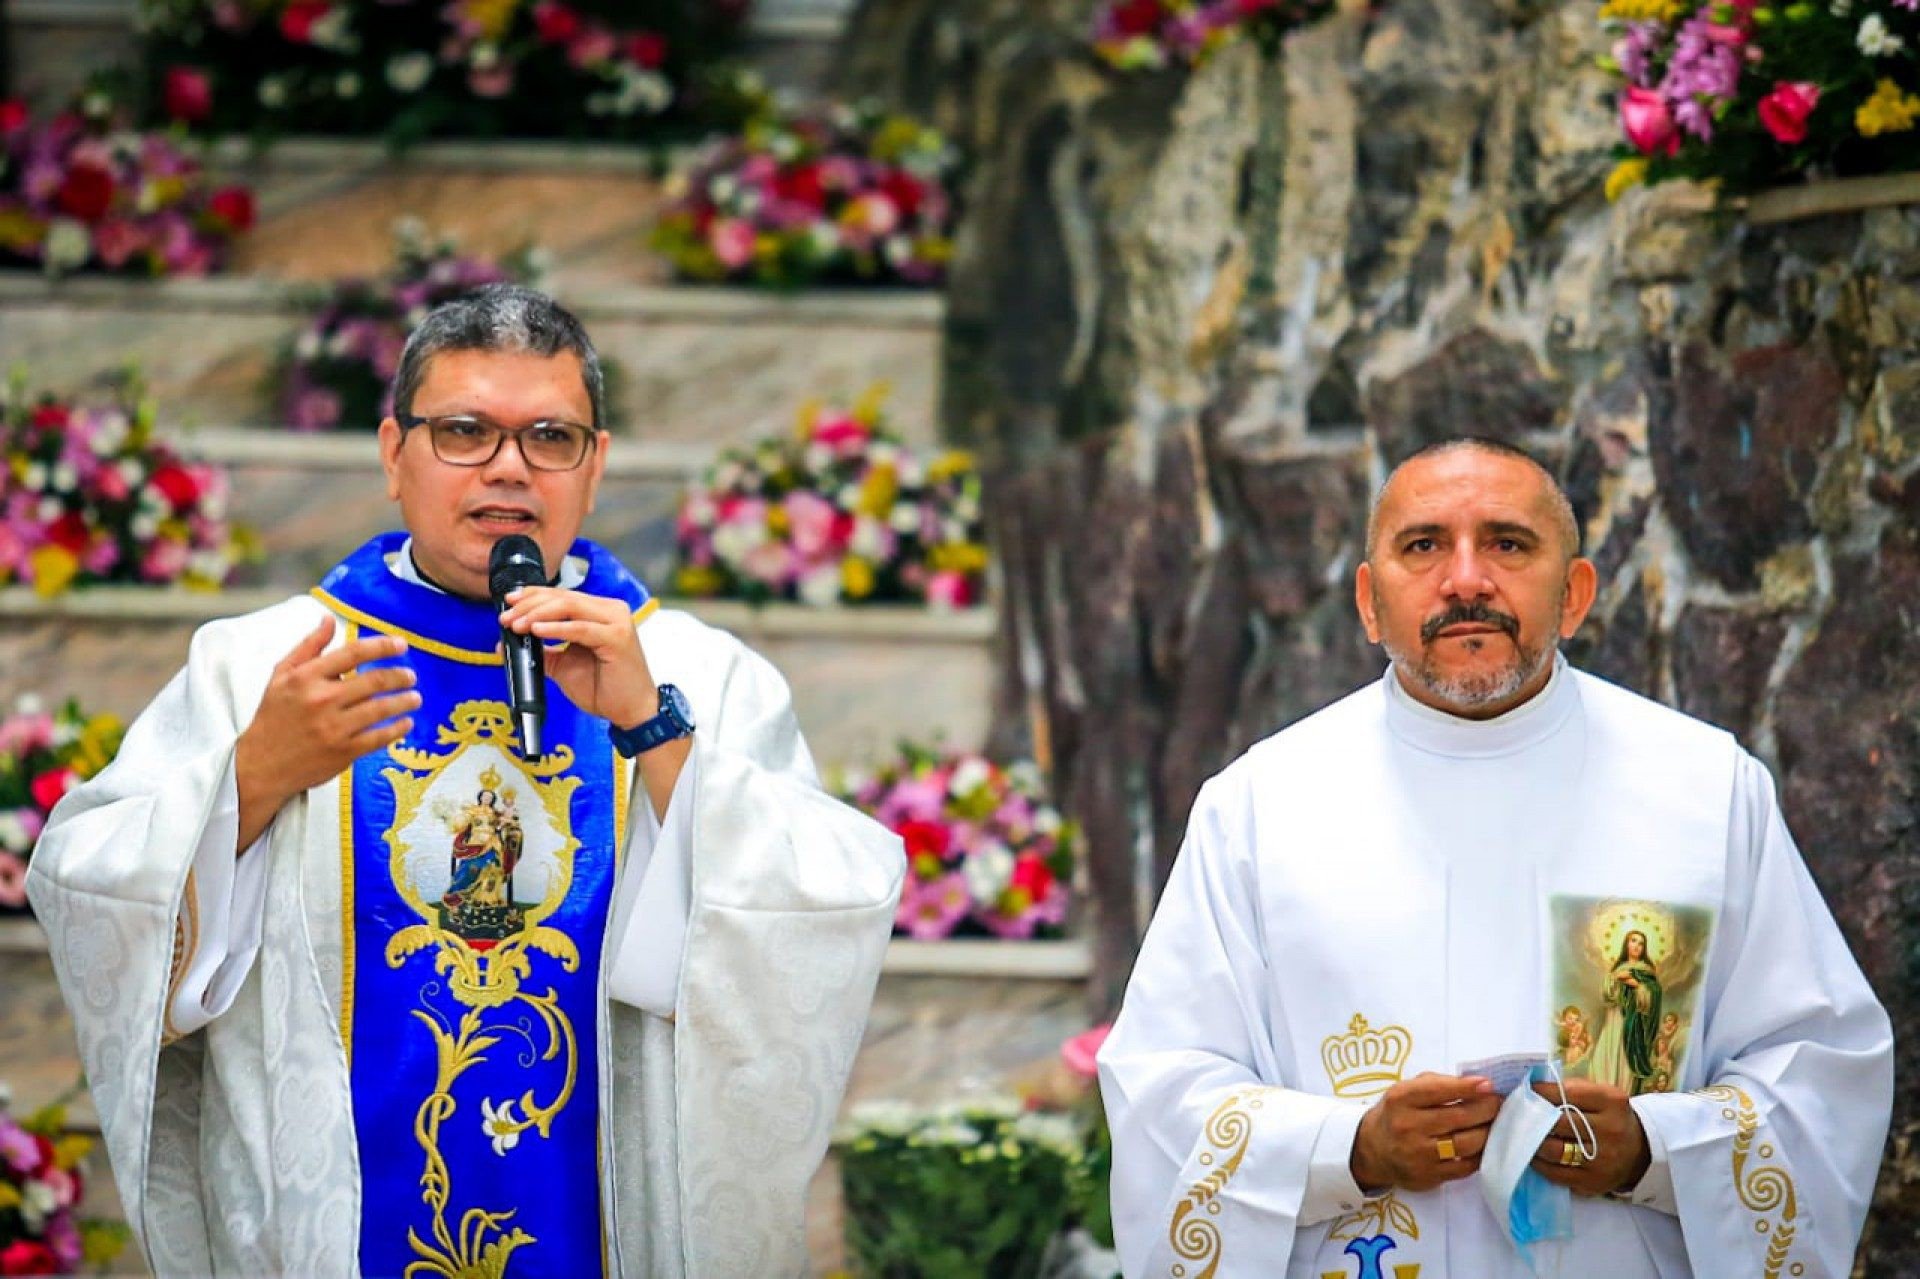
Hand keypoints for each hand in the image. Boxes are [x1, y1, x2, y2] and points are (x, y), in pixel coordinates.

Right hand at [235, 616, 418, 849]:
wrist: (260, 765)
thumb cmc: (273, 716)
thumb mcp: (282, 676)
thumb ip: (309, 647)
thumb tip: (329, 619)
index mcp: (306, 678)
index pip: (353, 653)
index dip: (382, 646)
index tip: (401, 645)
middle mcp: (321, 700)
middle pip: (374, 680)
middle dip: (399, 676)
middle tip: (410, 675)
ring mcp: (333, 727)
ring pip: (381, 708)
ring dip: (405, 701)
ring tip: (415, 697)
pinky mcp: (343, 752)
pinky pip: (379, 736)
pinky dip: (398, 728)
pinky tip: (406, 722)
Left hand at [497, 585, 654, 728]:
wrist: (631, 711)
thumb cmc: (605, 689)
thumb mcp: (564, 666)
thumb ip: (542, 651)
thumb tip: (508, 643)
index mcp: (600, 613)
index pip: (562, 595)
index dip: (533, 595)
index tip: (508, 602)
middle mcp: (610, 611)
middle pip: (563, 598)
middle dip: (529, 605)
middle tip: (507, 618)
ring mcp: (616, 622)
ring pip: (570, 607)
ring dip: (538, 614)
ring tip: (517, 625)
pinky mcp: (618, 637)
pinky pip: (580, 628)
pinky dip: (556, 629)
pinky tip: (537, 630)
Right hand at [1350, 1072, 1499, 1193]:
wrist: (1372, 1151)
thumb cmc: (1397, 1114)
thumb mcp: (1406, 1090)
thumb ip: (1437, 1084)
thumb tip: (1477, 1085)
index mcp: (1401, 1099)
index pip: (1438, 1090)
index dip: (1466, 1087)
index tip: (1488, 1085)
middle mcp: (1408, 1126)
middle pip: (1458, 1117)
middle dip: (1486, 1109)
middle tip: (1499, 1103)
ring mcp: (1419, 1154)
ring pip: (1466, 1143)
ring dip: (1488, 1132)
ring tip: (1496, 1123)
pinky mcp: (1430, 1176)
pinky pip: (1466, 1166)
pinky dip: (1480, 1154)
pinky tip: (1484, 1144)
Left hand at [1528, 1079, 1651, 1195]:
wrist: (1639, 1151)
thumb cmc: (1609, 1116)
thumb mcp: (1600, 1095)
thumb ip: (1570, 1088)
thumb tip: (1531, 1087)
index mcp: (1611, 1101)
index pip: (1566, 1094)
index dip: (1540, 1092)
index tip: (1524, 1091)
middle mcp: (1610, 1130)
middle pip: (1558, 1122)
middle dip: (1533, 1118)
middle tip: (1515, 1114)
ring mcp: (1603, 1160)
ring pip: (1554, 1150)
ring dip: (1532, 1143)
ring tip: (1520, 1135)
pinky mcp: (1593, 1182)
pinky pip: (1556, 1174)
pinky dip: (1539, 1164)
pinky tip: (1532, 1156)